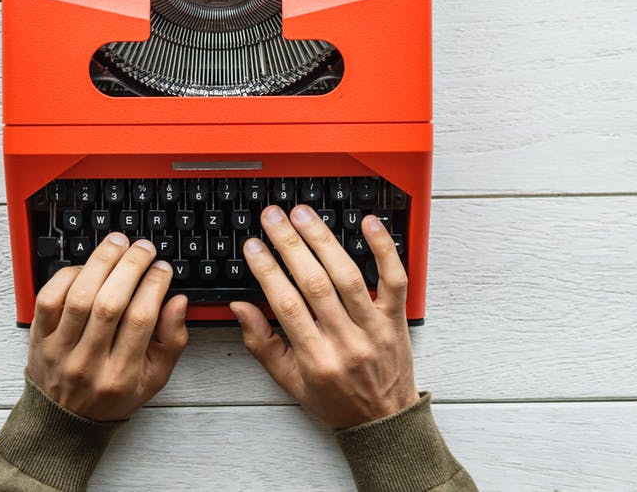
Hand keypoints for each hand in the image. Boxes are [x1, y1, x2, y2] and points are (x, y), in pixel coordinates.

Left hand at [28, 233, 188, 420]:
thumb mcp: (154, 378)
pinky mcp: (38, 338)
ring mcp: (60, 350)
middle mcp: (88, 363)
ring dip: (100, 263)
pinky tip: (86, 267)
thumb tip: (178, 301)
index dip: (154, 285)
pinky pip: (48, 299)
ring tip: (118, 244)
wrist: (64, 421)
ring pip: (79, 297)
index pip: (141, 320)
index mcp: (121, 375)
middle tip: (143, 248)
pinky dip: (67, 276)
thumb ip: (172, 341)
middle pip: (109, 304)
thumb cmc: (112, 395)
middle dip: (130, 267)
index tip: (163, 268)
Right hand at [230, 205, 419, 429]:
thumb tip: (239, 306)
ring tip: (303, 215)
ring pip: (349, 276)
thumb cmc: (335, 400)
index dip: (267, 271)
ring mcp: (374, 327)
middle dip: (290, 245)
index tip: (252, 246)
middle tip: (273, 217)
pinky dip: (384, 248)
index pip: (287, 306)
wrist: (384, 422)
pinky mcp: (396, 318)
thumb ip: (261, 343)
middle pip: (316, 284)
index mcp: (317, 359)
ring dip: (324, 240)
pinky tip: (368, 223)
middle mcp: (347, 341)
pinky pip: (394, 279)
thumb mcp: (289, 381)